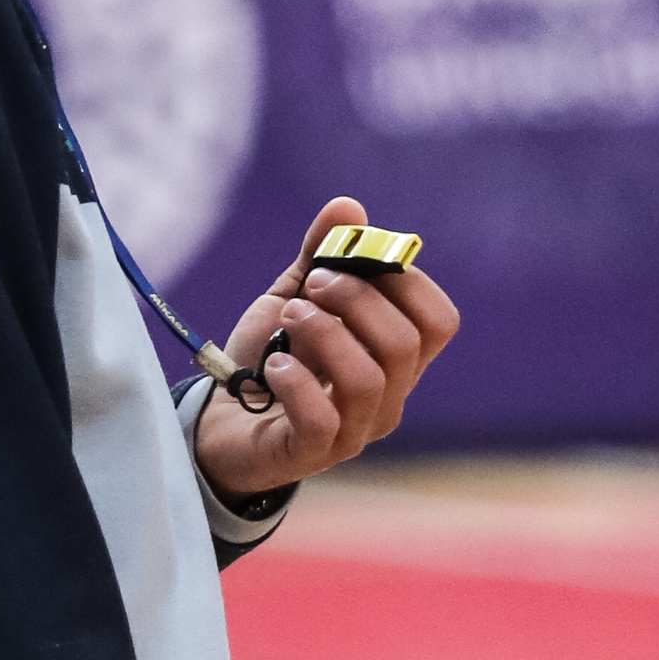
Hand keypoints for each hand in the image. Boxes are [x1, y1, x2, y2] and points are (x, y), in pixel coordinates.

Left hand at [193, 196, 458, 506]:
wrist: (220, 419)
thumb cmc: (269, 358)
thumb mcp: (293, 296)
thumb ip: (321, 255)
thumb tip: (348, 207)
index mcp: (395, 358)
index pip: (438, 321)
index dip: (405, 281)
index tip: (355, 260)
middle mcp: (388, 396)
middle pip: (405, 343)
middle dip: (356, 298)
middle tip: (313, 285)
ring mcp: (354, 430)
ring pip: (368, 379)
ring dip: (324, 333)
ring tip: (288, 318)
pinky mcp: (312, 452)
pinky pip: (322, 419)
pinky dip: (296, 381)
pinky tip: (273, 365)